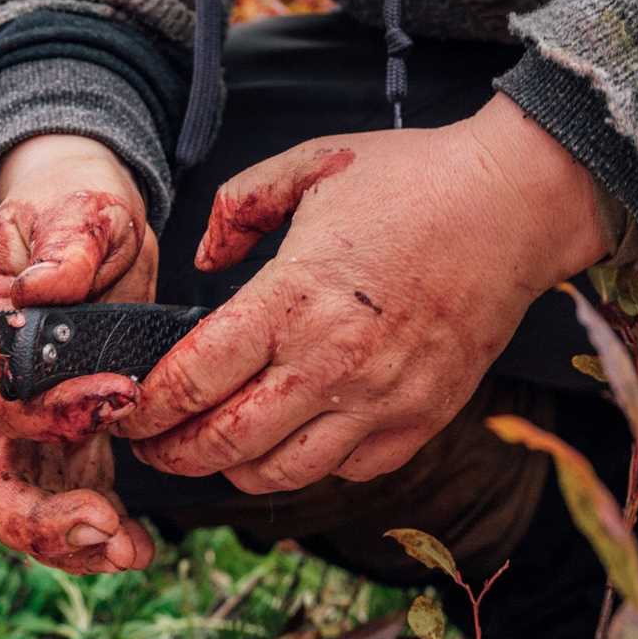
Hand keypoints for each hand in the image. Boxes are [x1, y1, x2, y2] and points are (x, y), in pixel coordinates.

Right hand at [0, 134, 156, 573]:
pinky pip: (73, 494)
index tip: (120, 398)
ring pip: (30, 503)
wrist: (93, 216)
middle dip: (40, 520)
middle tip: (104, 529)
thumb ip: (66, 243)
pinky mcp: (76, 429)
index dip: (50, 415)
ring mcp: (36, 420)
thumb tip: (49, 287)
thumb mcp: (76, 209)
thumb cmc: (74, 205)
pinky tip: (141, 544)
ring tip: (132, 550)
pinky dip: (100, 528)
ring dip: (73, 540)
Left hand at [117, 95, 616, 494]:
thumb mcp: (311, 163)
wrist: (513, 206)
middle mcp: (333, 362)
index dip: (146, 405)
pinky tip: (286, 438)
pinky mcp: (419, 420)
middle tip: (148, 445)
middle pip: (225, 444)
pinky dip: (303, 466)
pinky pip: (343, 471)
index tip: (124, 408)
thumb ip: (241, 205)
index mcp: (296, 297)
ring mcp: (379, 400)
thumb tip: (203, 259)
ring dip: (232, 470)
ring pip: (280, 475)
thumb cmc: (411, 179)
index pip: (197, 377)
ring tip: (209, 448)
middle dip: (172, 453)